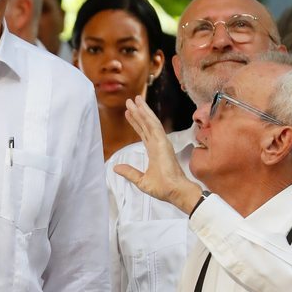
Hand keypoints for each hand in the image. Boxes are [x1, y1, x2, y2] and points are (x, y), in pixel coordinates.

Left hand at [116, 96, 202, 213]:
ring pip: (150, 122)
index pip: (143, 133)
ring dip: (143, 110)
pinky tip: (142, 108)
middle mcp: (158, 144)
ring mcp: (161, 142)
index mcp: (154, 152)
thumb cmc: (163, 188)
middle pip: (146, 124)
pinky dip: (148, 116)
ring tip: (135, 99)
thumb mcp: (141, 180)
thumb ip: (129, 172)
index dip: (136, 123)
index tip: (129, 114)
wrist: (175, 192)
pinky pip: (154, 126)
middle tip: (130, 101)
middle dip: (138, 112)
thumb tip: (116, 167)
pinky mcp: (163, 142)